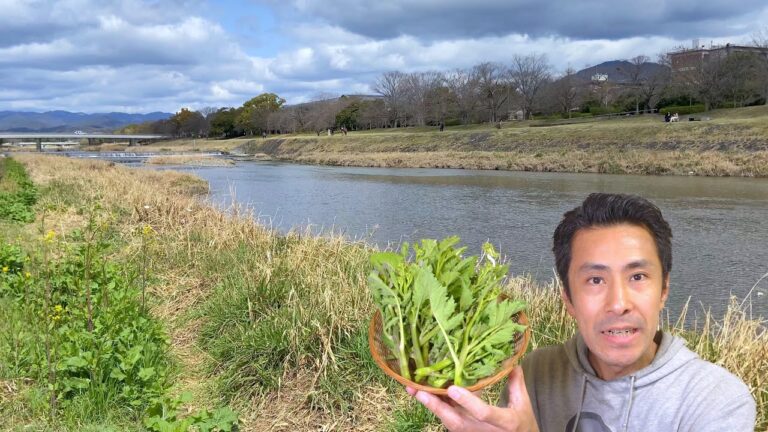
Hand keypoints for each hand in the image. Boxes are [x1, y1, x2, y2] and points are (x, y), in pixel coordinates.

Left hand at [406, 366, 537, 431]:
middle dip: (437, 407)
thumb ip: (516, 383)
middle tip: (418, 391)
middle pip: (457, 422)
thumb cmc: (522, 423)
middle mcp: (484, 431)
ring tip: (413, 389)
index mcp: (505, 423)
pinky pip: (448, 419)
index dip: (468, 402)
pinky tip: (422, 392)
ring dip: (431, 405)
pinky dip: (436, 405)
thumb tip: (512, 361)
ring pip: (448, 421)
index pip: (484, 413)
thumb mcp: (523, 404)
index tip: (453, 389)